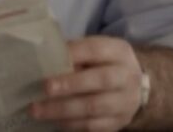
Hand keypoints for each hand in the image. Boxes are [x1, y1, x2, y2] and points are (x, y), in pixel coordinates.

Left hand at [30, 36, 144, 130]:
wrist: (134, 89)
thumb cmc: (105, 66)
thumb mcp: (97, 53)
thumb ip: (76, 53)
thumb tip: (45, 58)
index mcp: (119, 52)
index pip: (97, 49)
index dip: (74, 53)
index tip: (50, 58)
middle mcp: (126, 76)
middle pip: (101, 80)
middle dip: (71, 84)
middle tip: (46, 88)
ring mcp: (125, 102)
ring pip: (94, 106)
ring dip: (63, 109)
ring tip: (38, 110)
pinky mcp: (118, 122)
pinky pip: (92, 126)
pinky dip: (71, 124)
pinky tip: (54, 120)